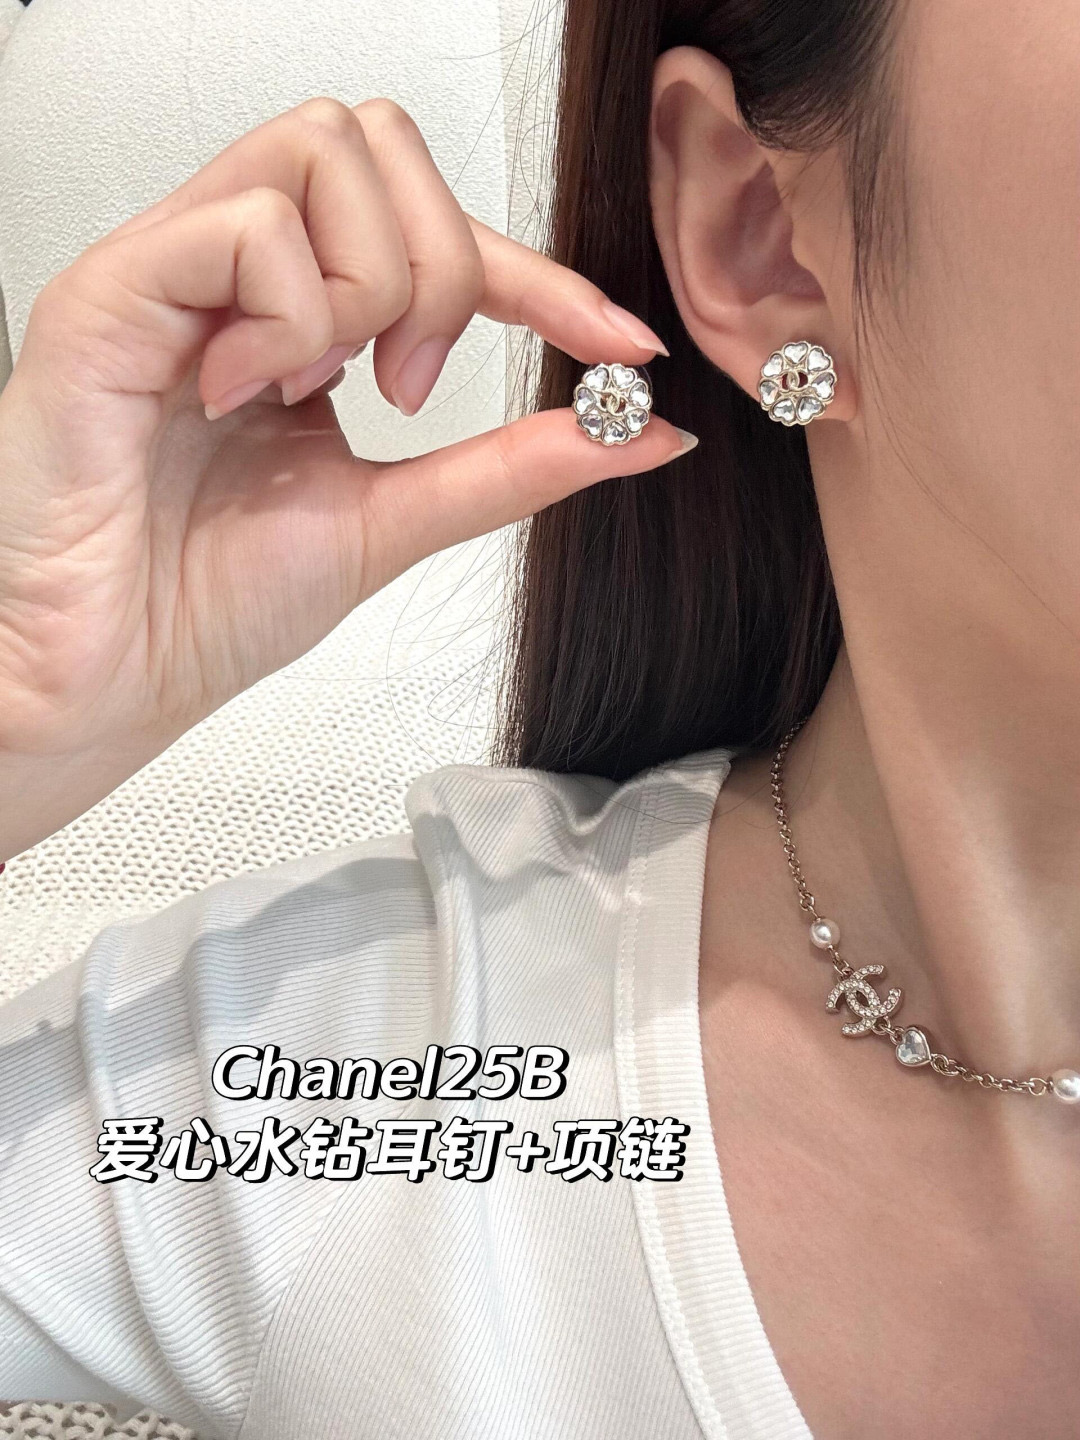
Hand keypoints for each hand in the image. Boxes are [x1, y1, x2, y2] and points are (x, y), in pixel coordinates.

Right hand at [0, 97, 691, 857]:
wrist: (106, 679)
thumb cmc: (207, 604)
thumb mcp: (395, 519)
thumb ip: (511, 465)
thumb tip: (638, 432)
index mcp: (296, 317)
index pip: (435, 230)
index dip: (540, 274)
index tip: (619, 343)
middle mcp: (234, 275)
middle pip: (381, 144)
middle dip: (447, 267)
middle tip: (413, 386)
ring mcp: (173, 270)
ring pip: (323, 151)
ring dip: (370, 285)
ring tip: (322, 390)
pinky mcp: (113, 289)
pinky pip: (247, 227)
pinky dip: (291, 319)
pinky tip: (249, 394)